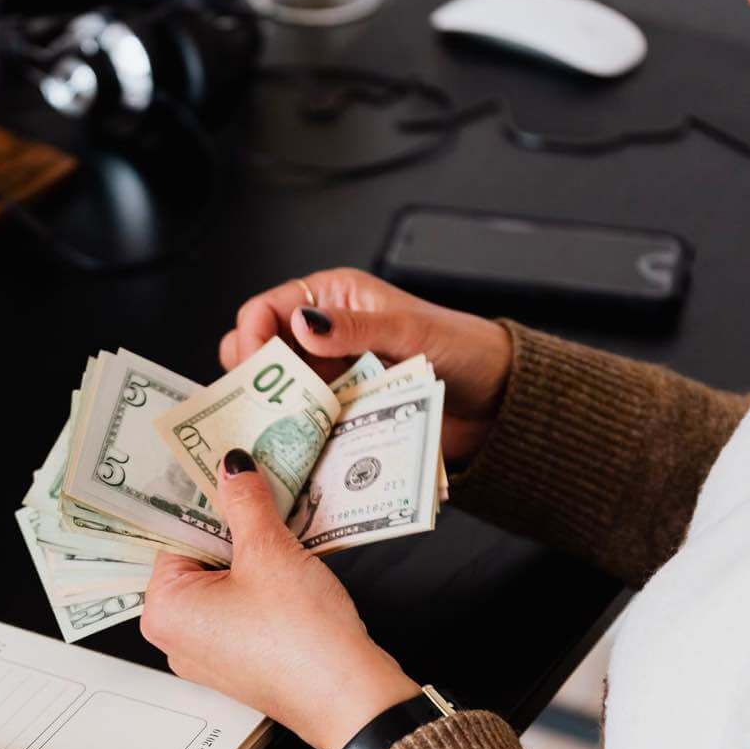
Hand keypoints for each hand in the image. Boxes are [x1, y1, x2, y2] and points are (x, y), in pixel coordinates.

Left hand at [140, 449, 420, 748]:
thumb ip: (245, 502)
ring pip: (224, 580)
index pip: (172, 534)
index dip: (203, 500)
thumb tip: (233, 468)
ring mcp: (209, 652)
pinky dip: (263, 580)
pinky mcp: (242, 659)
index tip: (224, 470)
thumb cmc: (300, 636)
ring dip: (252, 550)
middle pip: (197, 557)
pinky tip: (290, 559)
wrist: (349, 697)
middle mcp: (177, 636)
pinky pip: (242, 605)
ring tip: (280, 521)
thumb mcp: (269, 552)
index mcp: (164, 609)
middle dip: (230, 525)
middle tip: (257, 489)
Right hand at [220, 268, 511, 463]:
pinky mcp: (342, 413)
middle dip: (254, 379)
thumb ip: (355, 326)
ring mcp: (331, 376)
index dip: (251, 337)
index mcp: (334, 298)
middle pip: (262, 354)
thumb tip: (302, 322)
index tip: (252, 371)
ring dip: (274, 412)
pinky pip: (305, 424)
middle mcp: (325, 335)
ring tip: (275, 434)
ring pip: (279, 393)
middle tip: (258, 406)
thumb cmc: (462, 348)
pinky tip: (296, 450)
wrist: (499, 399)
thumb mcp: (408, 331)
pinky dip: (296, 437)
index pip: (266, 310)